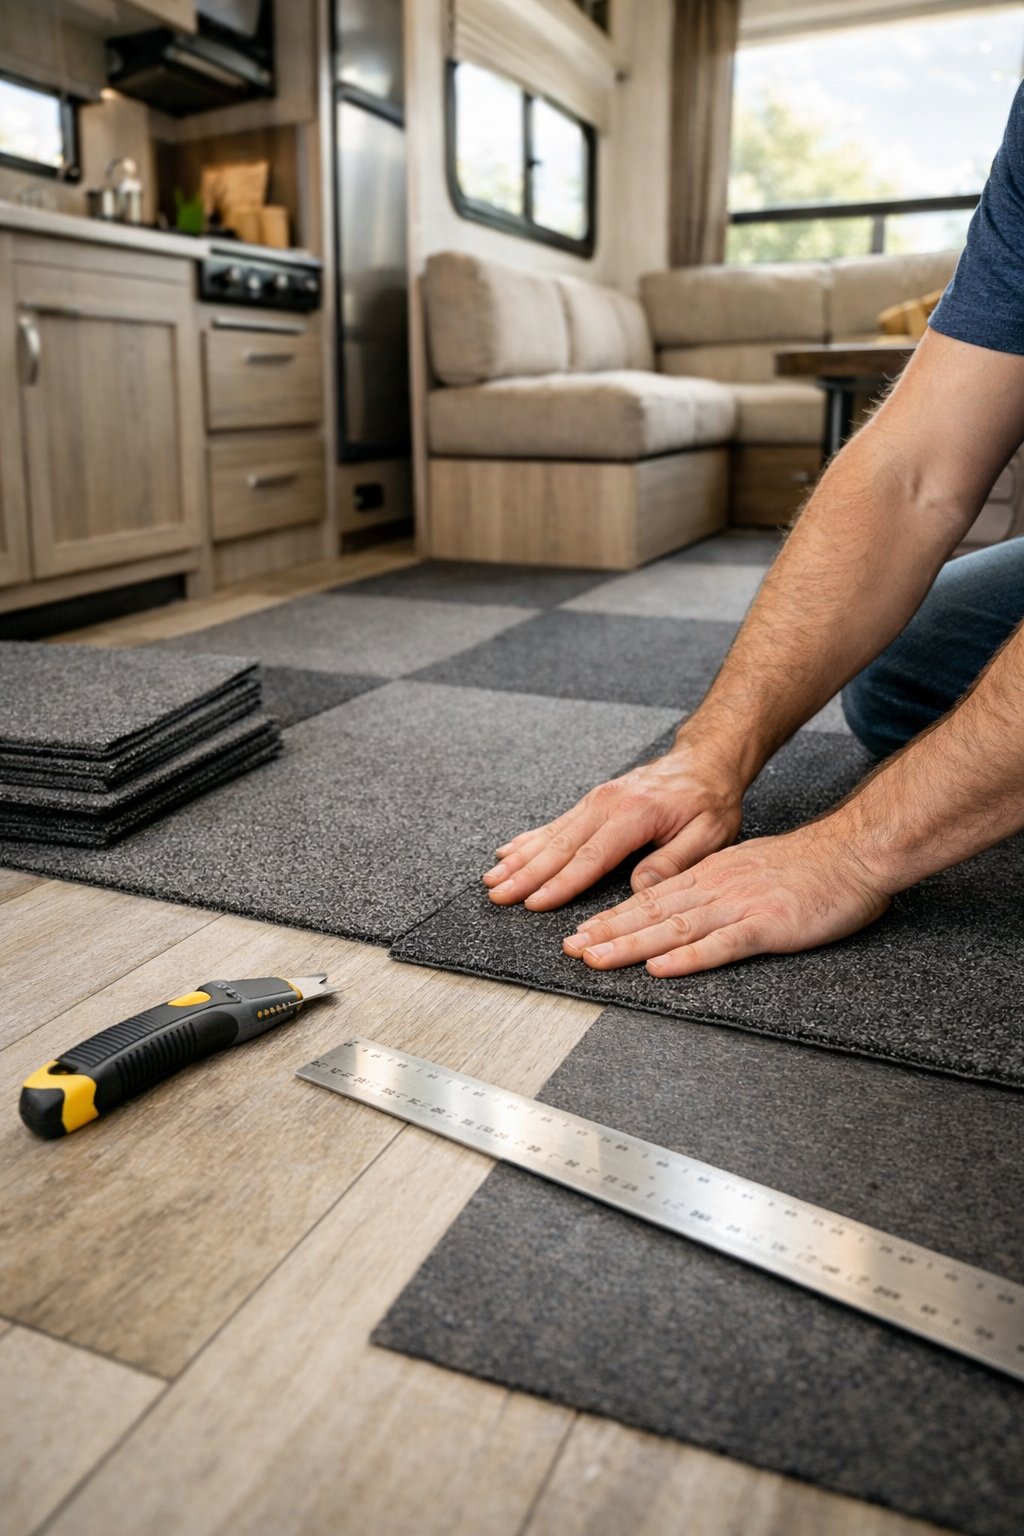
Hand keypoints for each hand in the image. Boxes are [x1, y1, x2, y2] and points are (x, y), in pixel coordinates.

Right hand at [482, 738, 744, 910]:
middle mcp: (608, 803)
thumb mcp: (710, 834)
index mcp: (635, 814)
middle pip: (561, 846)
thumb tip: (640, 889)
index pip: (591, 856)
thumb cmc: (710, 801)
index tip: (535, 903)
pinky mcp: (592, 802)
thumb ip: (674, 861)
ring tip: (492, 879)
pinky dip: (529, 839)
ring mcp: (596, 800)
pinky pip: (556, 823)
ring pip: (551, 834)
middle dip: (526, 873)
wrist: (704, 761)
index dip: (561, 883)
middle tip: (498, 895)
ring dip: (519, 858)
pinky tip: (508, 851)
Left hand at [561, 819, 890, 975]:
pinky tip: (660, 968)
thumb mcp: (750, 868)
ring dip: (631, 945)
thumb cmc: (810, 867)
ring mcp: (740, 906)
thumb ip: (717, 886)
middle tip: (570, 949)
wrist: (854, 853)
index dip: (613, 917)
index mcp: (712, 876)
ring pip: (674, 928)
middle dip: (607, 932)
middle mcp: (716, 888)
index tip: (582, 932)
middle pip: (651, 912)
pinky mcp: (767, 925)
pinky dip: (688, 957)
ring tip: (596, 959)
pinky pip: (721, 944)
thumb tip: (685, 905)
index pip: (652, 898)